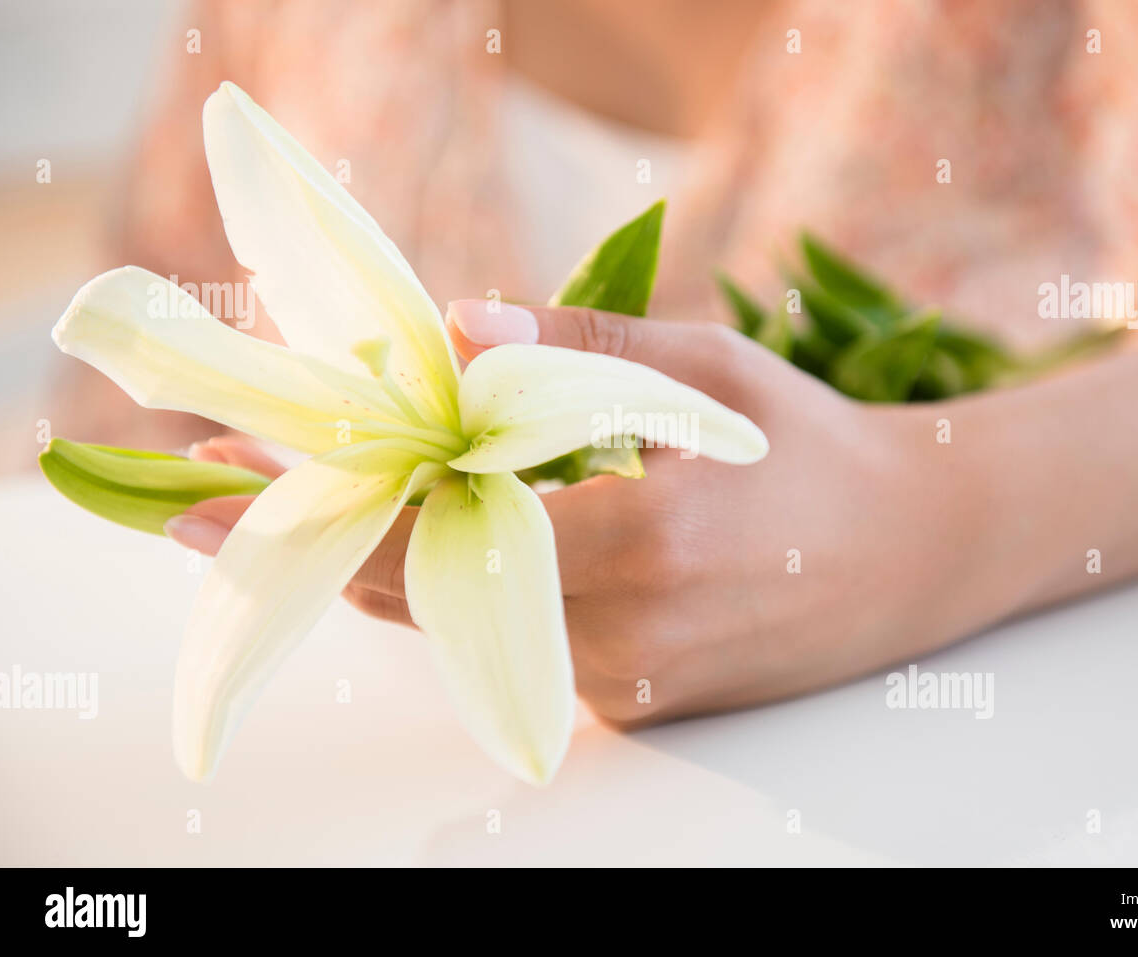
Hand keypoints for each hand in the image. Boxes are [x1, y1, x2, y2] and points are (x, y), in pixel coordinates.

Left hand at [170, 303, 989, 725]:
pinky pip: (525, 644)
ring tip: (358, 494)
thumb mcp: (709, 371)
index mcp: (641, 541)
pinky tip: (476, 536)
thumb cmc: (816, 451)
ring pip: (469, 626)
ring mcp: (632, 681)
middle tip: (241, 493)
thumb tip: (456, 325)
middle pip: (423, 601)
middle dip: (325, 543)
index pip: (436, 542)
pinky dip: (480, 590)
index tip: (218, 495)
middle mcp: (626, 632)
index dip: (322, 516)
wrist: (919, 554)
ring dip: (404, 562)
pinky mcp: (642, 702)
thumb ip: (579, 347)